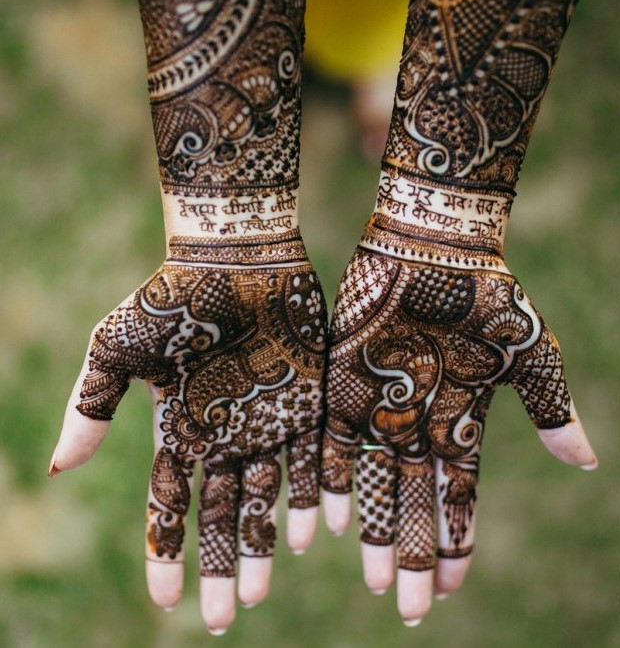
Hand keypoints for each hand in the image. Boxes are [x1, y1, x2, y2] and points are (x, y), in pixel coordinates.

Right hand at [51, 235, 326, 632]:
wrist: (237, 257)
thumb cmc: (173, 297)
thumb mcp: (118, 349)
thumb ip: (91, 405)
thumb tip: (56, 469)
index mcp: (181, 428)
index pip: (169, 505)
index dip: (166, 554)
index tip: (167, 603)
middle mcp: (226, 435)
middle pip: (219, 513)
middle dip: (217, 565)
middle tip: (219, 619)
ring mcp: (268, 422)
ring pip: (265, 497)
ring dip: (261, 545)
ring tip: (257, 592)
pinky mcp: (307, 403)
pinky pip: (311, 460)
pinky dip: (312, 497)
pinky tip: (314, 534)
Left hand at [321, 225, 595, 623]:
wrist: (431, 247)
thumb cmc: (486, 296)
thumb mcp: (527, 353)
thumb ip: (549, 407)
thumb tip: (588, 463)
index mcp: (461, 421)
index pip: (459, 497)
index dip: (458, 543)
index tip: (451, 589)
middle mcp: (417, 423)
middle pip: (415, 503)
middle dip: (415, 554)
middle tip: (410, 609)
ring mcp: (379, 406)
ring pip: (373, 484)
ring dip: (374, 532)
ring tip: (374, 581)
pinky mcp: (343, 384)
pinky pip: (333, 443)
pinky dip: (331, 483)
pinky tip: (328, 525)